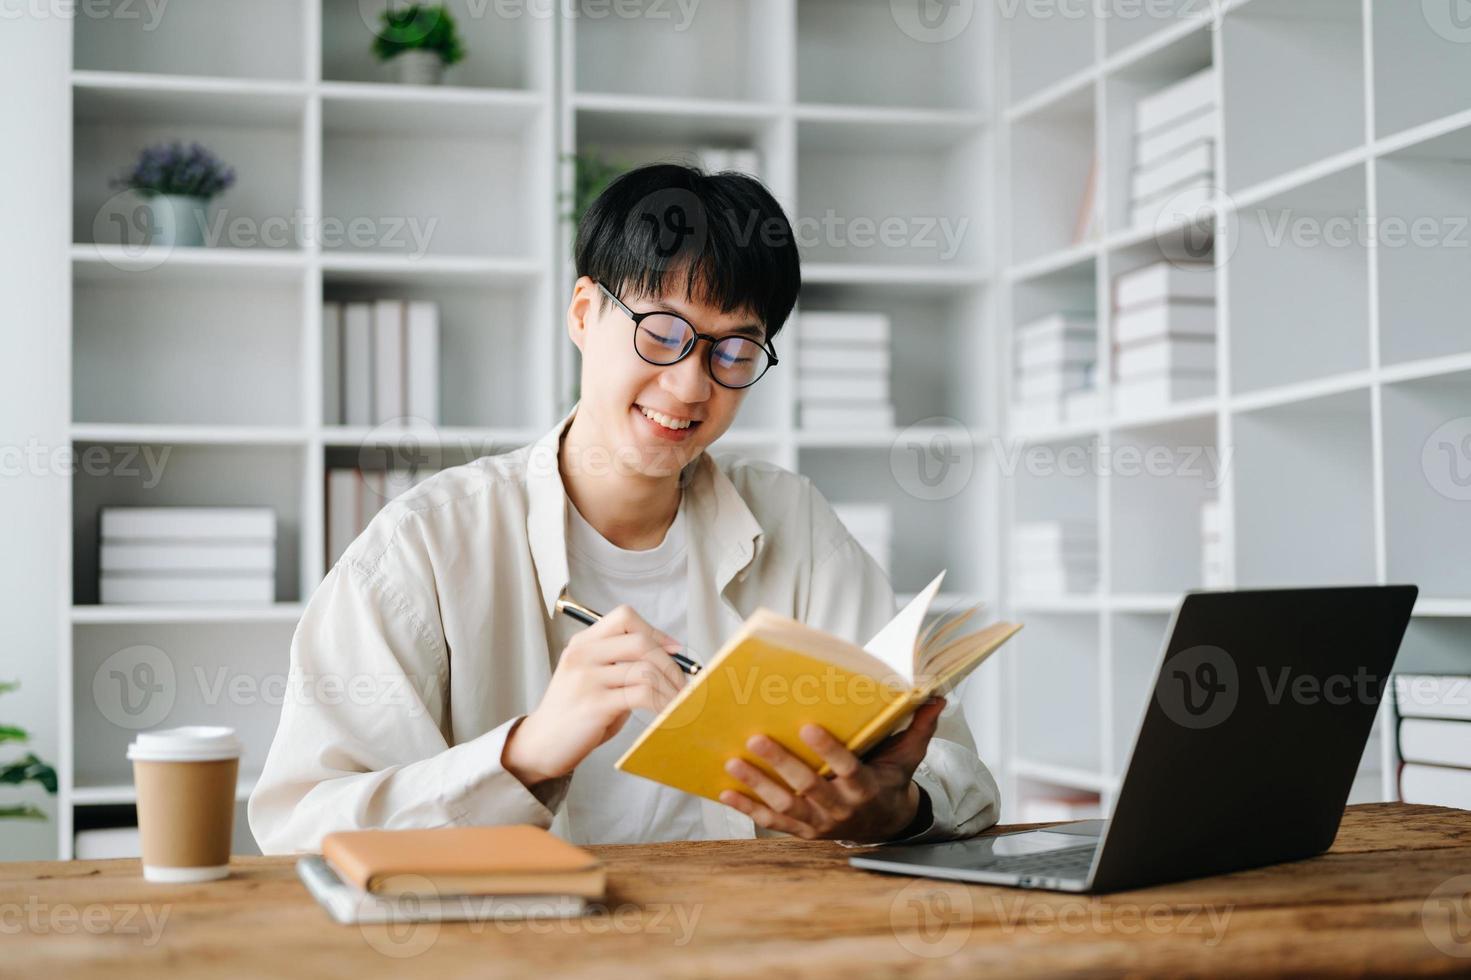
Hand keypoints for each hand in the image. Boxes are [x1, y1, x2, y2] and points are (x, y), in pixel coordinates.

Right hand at [502, 605, 686, 787]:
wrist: (541, 745)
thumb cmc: (575, 713)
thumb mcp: (594, 678)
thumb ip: (623, 664)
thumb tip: (670, 655)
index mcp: (583, 643)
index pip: (625, 617)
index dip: (655, 631)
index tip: (674, 651)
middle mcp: (582, 655)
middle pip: (640, 642)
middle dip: (670, 663)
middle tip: (682, 684)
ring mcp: (586, 678)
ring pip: (645, 670)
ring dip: (670, 687)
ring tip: (680, 702)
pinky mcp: (594, 704)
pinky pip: (641, 695)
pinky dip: (662, 703)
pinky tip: (666, 713)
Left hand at [719, 697, 945, 842]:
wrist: (885, 826)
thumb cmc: (890, 782)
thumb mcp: (908, 757)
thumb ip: (919, 727)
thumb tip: (937, 696)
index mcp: (866, 787)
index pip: (847, 768)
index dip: (828, 750)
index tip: (808, 726)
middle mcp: (842, 808)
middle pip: (808, 786)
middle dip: (781, 763)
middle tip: (756, 738)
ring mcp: (820, 823)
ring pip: (785, 805)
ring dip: (757, 784)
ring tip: (734, 761)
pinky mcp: (803, 831)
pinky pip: (773, 822)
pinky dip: (748, 809)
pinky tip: (726, 793)